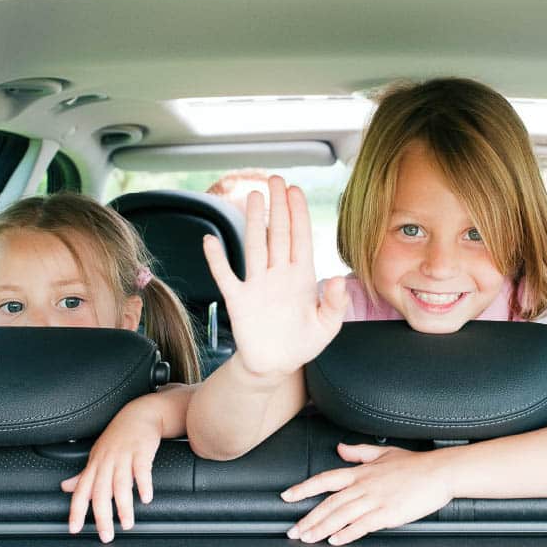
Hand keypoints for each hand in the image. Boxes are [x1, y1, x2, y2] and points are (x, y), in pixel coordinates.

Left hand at [61, 398, 162, 542]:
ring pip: (121, 484)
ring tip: (127, 524)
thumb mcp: (97, 455)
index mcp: (95, 465)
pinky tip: (146, 498)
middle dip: (102, 516)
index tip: (74, 529)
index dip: (76, 510)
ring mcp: (124, 456)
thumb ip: (83, 475)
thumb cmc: (118, 437)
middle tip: (106, 535)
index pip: (81, 491)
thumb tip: (65, 488)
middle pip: (100, 492)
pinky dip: (143, 485)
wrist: (139, 414)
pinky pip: (142, 470)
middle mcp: (107, 462)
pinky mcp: (142, 451)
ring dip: (123, 506)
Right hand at [203, 175, 347, 380]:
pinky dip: (217, 260)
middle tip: (276, 179)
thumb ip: (334, 304)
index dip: (299, 214)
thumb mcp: (327, 327)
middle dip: (278, 206)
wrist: (275, 366)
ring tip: (254, 196)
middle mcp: (279, 275)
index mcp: (301, 278)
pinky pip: (225, 276)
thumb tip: (336, 279)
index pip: (301, 238)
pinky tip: (211, 241)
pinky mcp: (238, 300)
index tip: (296, 191)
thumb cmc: (302, 343)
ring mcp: (257, 284)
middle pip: (278, 233)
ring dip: (254, 221)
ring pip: (255, 245)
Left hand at [280, 443, 453, 544]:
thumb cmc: (415, 464)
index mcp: (361, 472)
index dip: (304, 488)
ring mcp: (375, 500)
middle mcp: (364, 485)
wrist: (440, 472)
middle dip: (308, 518)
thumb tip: (340, 448)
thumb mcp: (384, 452)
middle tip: (293, 531)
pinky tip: (335, 541)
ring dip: (321, 528)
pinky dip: (346, 534)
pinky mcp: (388, 513)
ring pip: (341, 515)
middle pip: (329, 503)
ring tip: (307, 539)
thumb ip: (359, 452)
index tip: (288, 496)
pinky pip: (362, 525)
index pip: (325, 479)